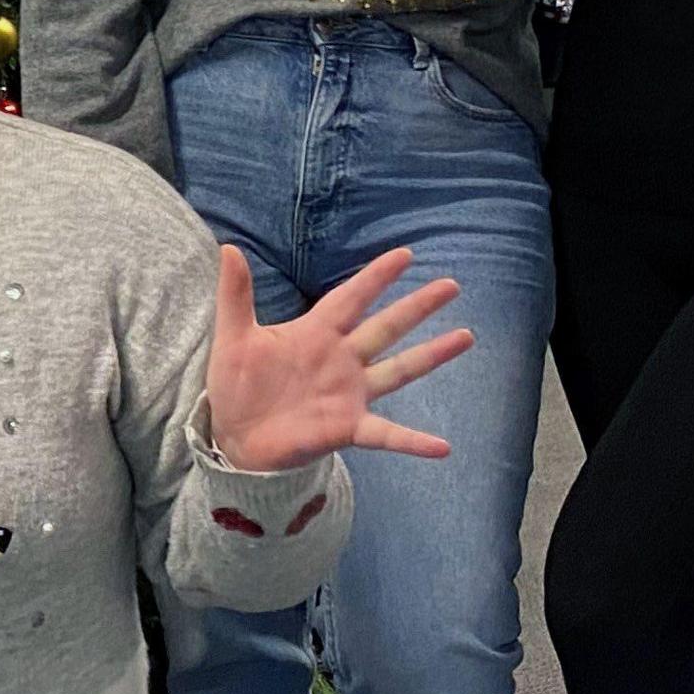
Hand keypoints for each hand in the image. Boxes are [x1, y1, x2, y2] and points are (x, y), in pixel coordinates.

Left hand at [205, 245, 473, 469]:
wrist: (234, 435)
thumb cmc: (236, 385)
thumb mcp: (234, 337)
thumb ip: (236, 294)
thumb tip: (228, 247)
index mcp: (316, 333)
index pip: (351, 297)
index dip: (376, 276)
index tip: (405, 254)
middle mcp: (341, 360)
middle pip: (386, 326)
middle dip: (418, 306)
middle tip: (451, 285)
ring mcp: (349, 394)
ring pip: (398, 369)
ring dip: (432, 355)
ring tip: (465, 337)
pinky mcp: (347, 428)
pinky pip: (387, 435)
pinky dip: (413, 441)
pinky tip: (442, 447)